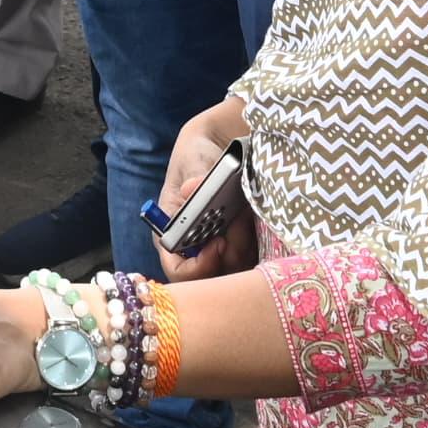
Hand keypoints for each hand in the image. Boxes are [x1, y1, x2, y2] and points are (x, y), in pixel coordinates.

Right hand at [156, 102, 253, 278]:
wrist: (218, 150)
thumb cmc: (196, 156)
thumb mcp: (192, 163)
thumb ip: (195, 178)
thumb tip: (192, 189)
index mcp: (170, 236)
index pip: (178, 272)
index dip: (198, 267)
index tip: (217, 243)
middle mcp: (193, 251)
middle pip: (212, 278)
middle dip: (230, 252)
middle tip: (237, 222)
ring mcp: (218, 251)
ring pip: (236, 271)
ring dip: (245, 243)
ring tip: (243, 210)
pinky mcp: (241, 247)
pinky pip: (254, 259)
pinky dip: (257, 240)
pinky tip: (251, 214)